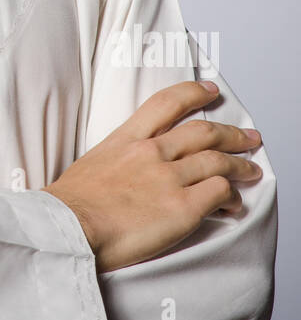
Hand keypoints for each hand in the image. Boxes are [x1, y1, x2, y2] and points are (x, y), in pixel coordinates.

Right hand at [41, 80, 262, 272]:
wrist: (68, 228)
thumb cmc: (71, 205)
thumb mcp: (91, 164)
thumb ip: (117, 159)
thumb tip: (127, 170)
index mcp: (127, 139)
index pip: (166, 103)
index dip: (193, 93)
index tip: (210, 91)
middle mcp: (152, 152)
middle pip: (203, 132)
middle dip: (232, 134)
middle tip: (248, 137)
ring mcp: (169, 178)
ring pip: (218, 161)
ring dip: (241, 165)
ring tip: (252, 170)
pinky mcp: (182, 208)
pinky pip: (220, 193)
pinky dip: (232, 196)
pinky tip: (234, 204)